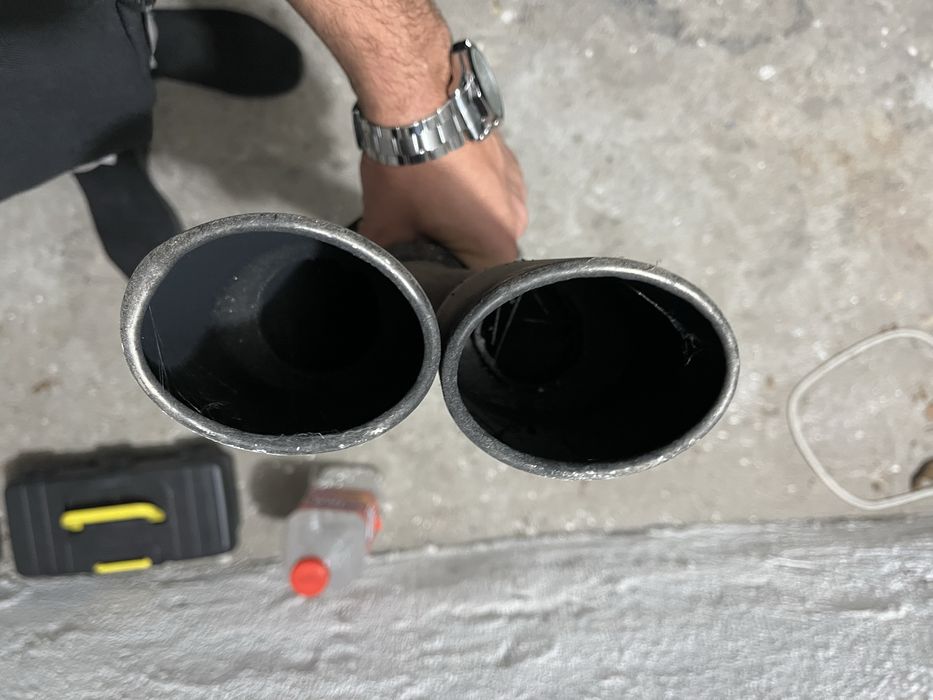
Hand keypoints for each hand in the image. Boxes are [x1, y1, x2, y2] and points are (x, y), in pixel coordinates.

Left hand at [357, 133, 526, 268]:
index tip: (421, 269)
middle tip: (419, 234)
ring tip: (428, 202)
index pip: (474, 285)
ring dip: (463, 218)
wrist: (417, 99)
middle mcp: (518, 220)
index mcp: (496, 246)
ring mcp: (517, 186)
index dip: (444, 280)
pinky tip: (442, 179)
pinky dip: (470, 191)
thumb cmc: (407, 172)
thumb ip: (385, 262)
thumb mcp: (385, 228)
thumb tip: (380, 272)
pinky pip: (490, 191)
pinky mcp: (510, 158)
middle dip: (453, 249)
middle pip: (482, 252)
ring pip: (486, 219)